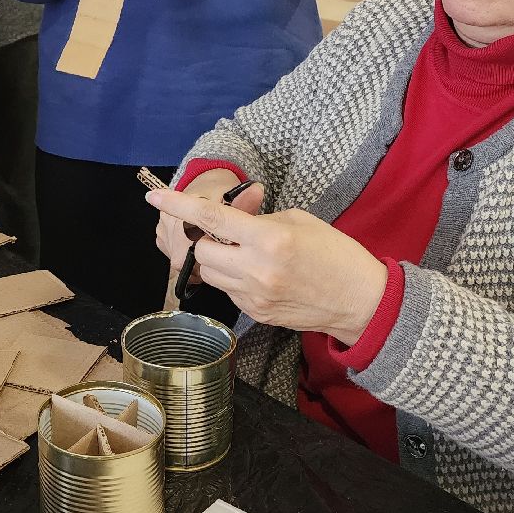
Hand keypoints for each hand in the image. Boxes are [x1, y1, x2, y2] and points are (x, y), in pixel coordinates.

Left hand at [146, 189, 388, 345]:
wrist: (359, 300)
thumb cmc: (335, 253)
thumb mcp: (299, 221)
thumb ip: (258, 219)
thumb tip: (232, 222)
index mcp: (268, 239)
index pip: (211, 220)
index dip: (178, 207)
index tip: (154, 198)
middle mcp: (256, 270)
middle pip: (201, 253)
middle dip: (204, 240)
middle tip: (223, 232)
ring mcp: (254, 296)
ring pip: (209, 274)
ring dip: (215, 259)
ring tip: (242, 252)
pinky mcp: (256, 314)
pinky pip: (227, 291)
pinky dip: (231, 278)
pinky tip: (255, 273)